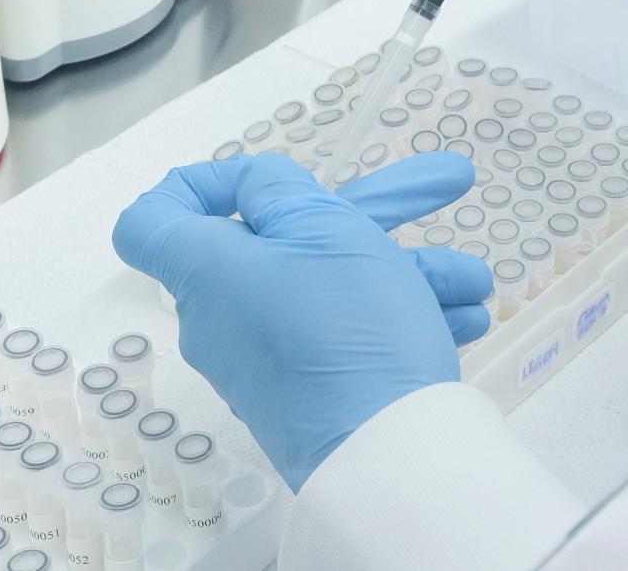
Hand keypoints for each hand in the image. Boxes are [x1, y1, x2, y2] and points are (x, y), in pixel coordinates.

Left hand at [112, 152, 493, 489]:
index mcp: (208, 270)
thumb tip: (256, 190)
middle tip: (444, 183)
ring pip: (334, 286)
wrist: (385, 451)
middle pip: (288, 241)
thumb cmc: (349, 327)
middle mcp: (226, 316)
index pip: (153, 221)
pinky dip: (402, 314)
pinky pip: (345, 332)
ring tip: (474, 279)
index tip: (255, 177)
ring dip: (410, 270)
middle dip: (379, 210)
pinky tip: (464, 315)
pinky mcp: (305, 392)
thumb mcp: (325, 228)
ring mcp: (267, 358)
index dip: (196, 183)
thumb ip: (282, 190)